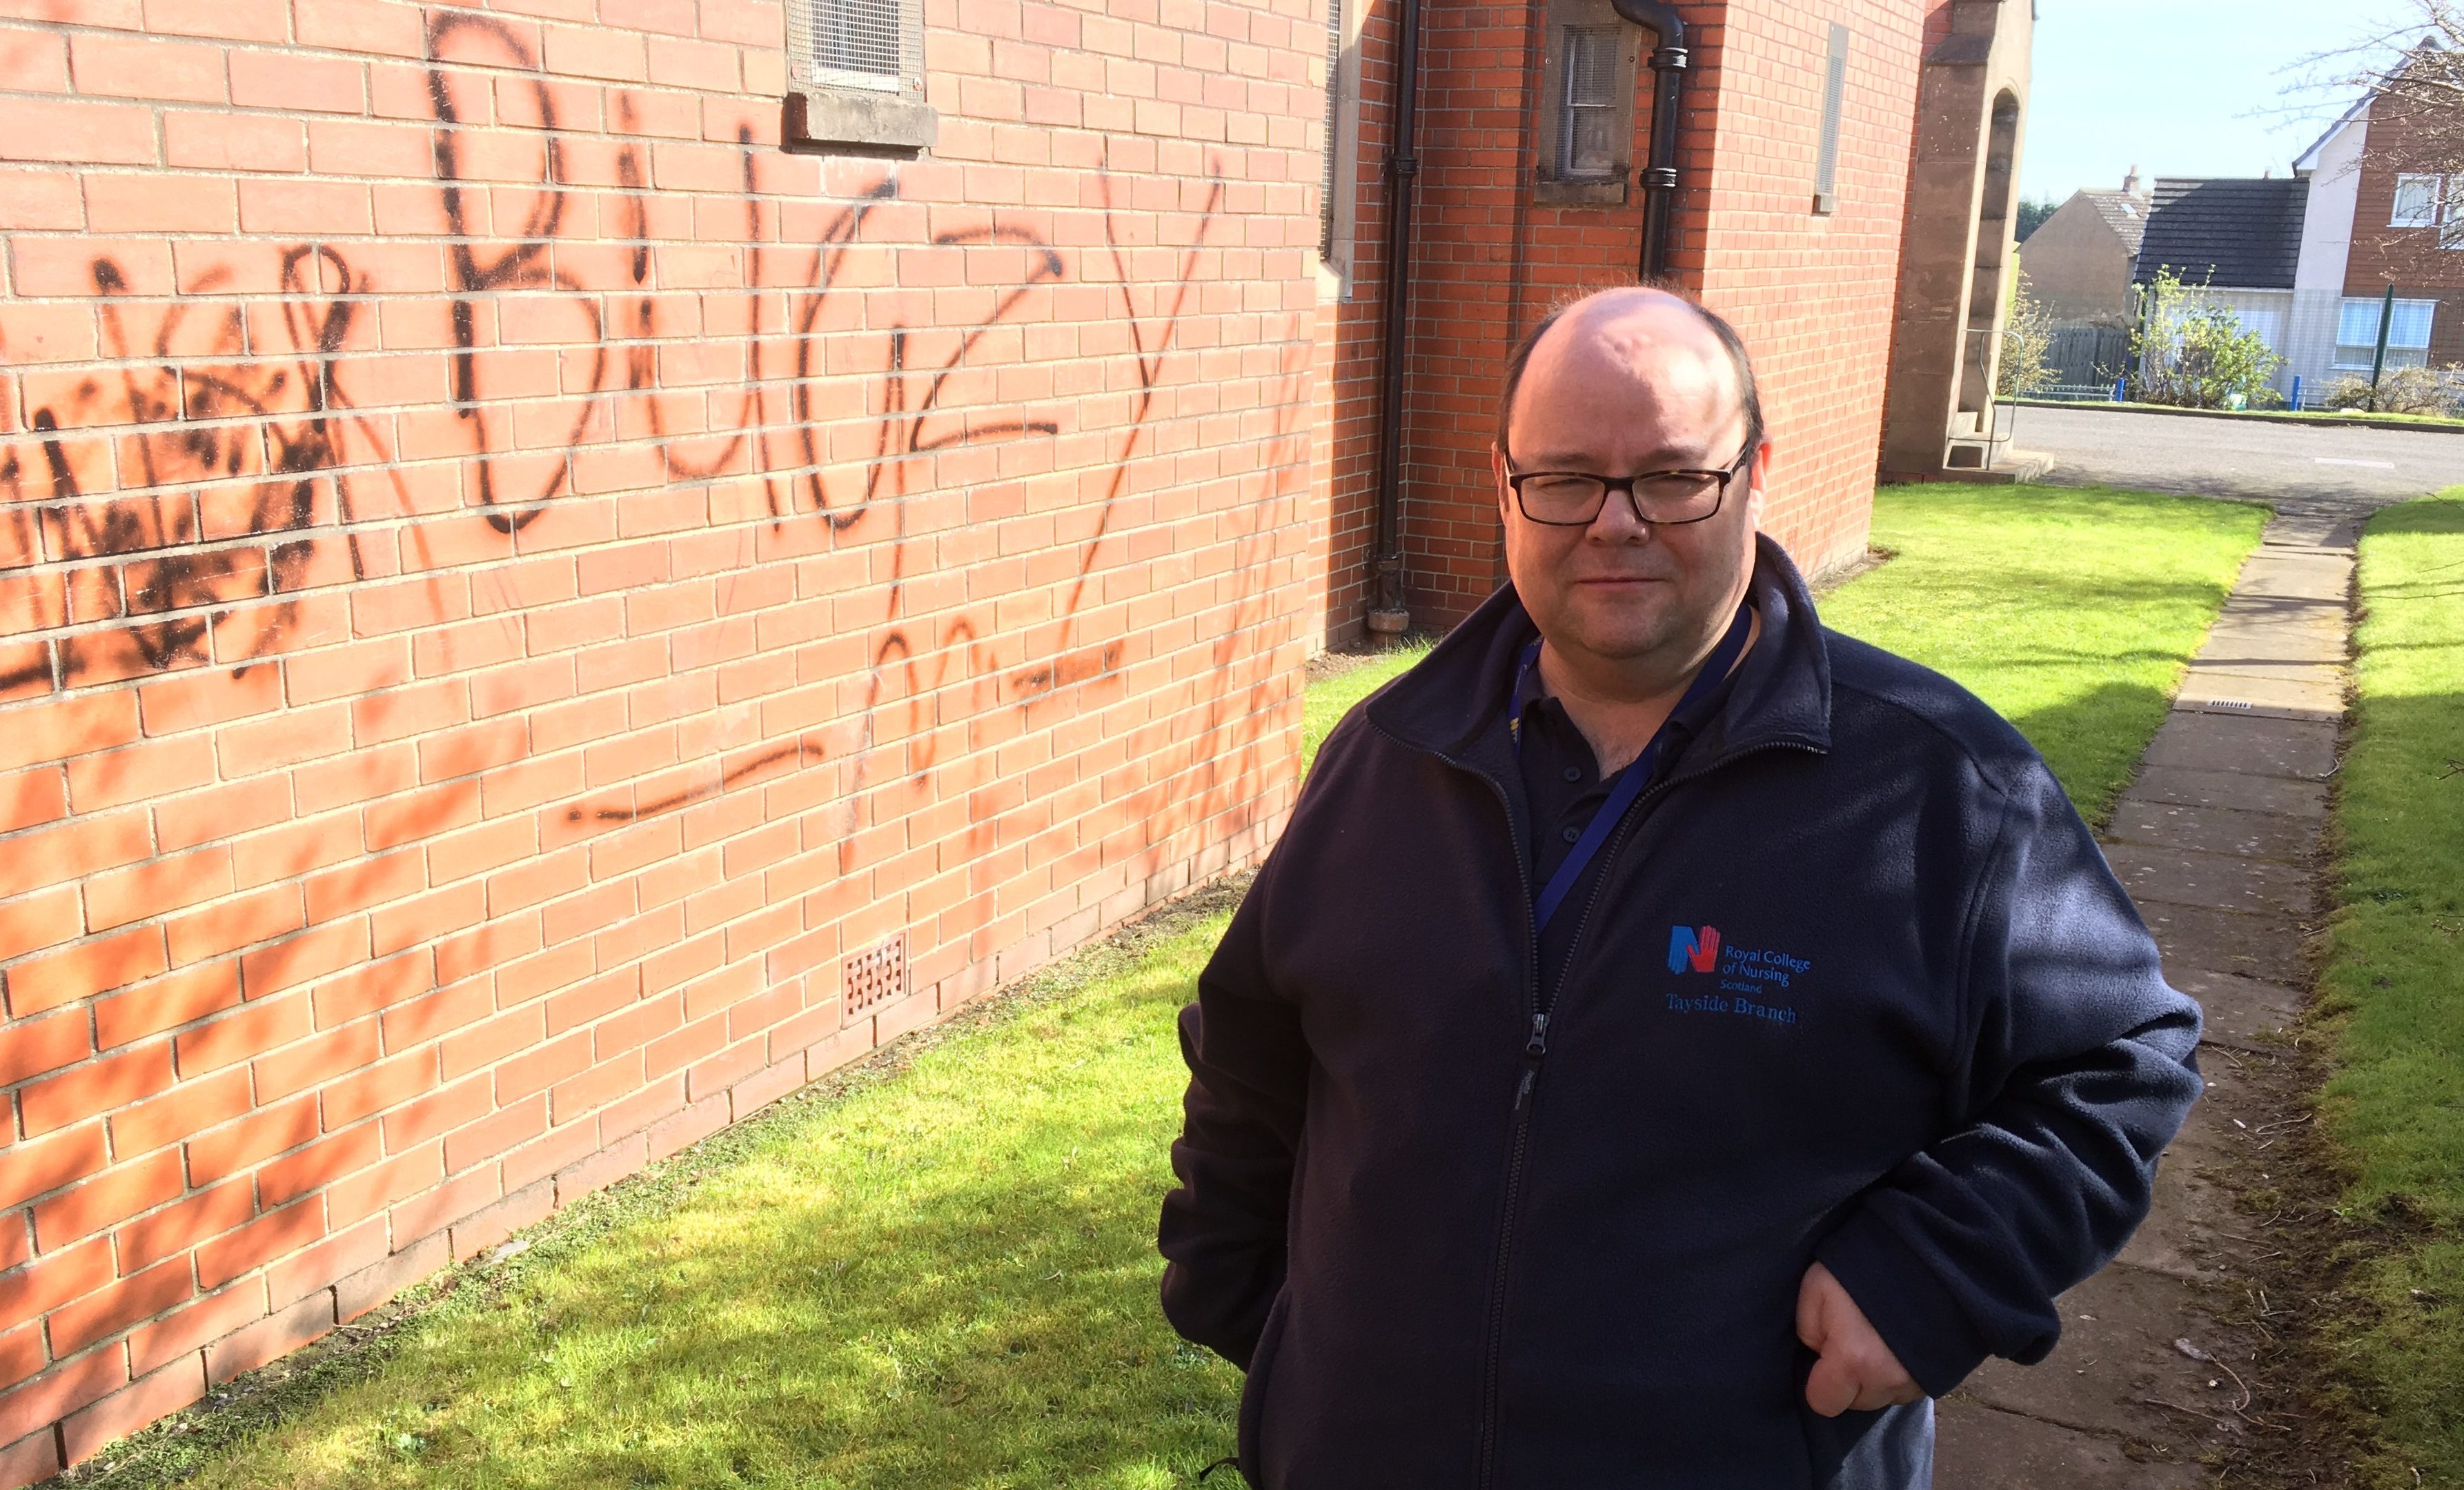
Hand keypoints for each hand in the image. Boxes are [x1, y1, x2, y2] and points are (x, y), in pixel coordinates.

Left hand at [1796, 1261, 1921, 1416]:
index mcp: (1854, 1360)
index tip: (1822, 1358)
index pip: (1823, 1403)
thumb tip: (1819, 1352)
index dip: (1817, 1381)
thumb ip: (1808, 1329)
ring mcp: (1918, 1381)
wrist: (1927, 1253)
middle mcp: (1889, 1380)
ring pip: (1882, 1397)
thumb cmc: (1864, 1266)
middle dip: (1847, 1379)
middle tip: (1851, 1339)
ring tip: (1876, 1338)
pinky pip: (1907, 1389)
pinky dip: (1898, 1373)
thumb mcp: (1816, 1286)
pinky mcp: (1937, 1376)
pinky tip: (1895, 1344)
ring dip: (1874, 1378)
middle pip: (1855, 1402)